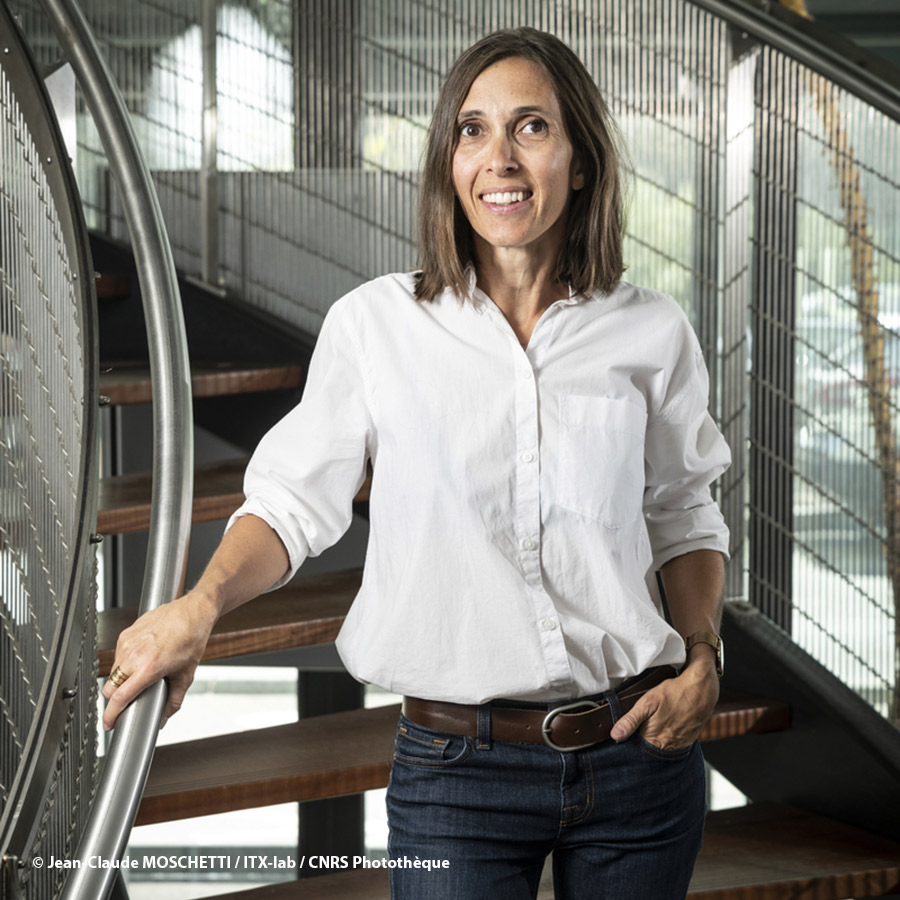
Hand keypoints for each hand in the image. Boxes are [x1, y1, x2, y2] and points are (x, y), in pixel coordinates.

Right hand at [101, 590, 218, 731]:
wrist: (193, 612)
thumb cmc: (192, 639)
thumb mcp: (186, 676)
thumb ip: (174, 701)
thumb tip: (164, 719)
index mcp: (148, 668)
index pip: (119, 698)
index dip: (110, 715)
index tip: (109, 724)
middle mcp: (134, 655)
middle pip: (109, 688)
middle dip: (114, 699)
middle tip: (127, 701)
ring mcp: (127, 643)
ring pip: (113, 671)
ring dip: (121, 679)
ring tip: (138, 677)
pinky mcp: (126, 634)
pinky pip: (118, 655)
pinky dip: (125, 663)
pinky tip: (140, 660)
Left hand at [609, 655, 719, 749]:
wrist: (701, 691)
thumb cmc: (674, 694)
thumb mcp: (647, 702)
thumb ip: (630, 720)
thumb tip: (615, 735)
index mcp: (654, 740)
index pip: (635, 749)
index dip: (628, 741)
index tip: (623, 734)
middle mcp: (667, 747)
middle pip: (647, 749)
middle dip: (640, 740)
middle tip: (641, 725)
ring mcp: (678, 745)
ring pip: (660, 747)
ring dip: (654, 739)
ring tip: (655, 723)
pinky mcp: (687, 741)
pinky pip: (672, 744)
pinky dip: (666, 737)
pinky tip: (666, 725)